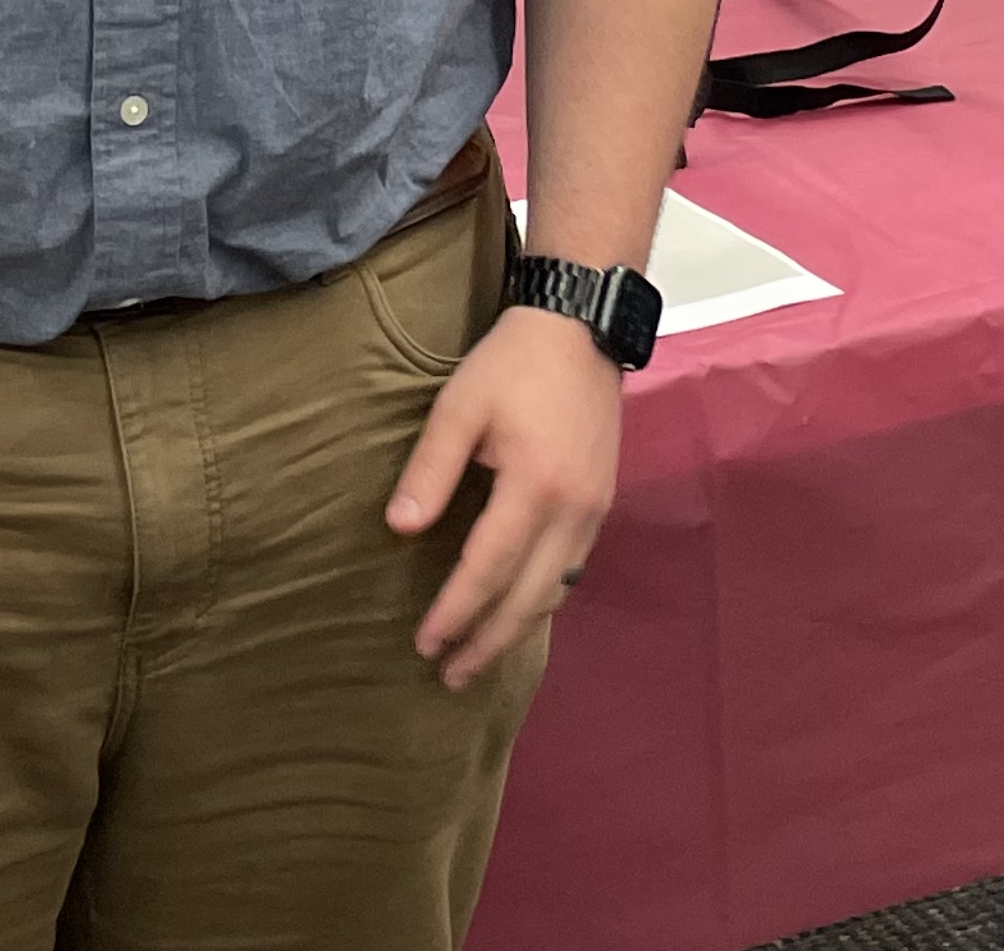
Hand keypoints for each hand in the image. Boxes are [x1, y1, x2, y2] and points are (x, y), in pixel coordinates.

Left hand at [388, 305, 620, 688]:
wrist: (582, 328)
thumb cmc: (513, 363)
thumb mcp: (459, 405)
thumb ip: (430, 468)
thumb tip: (401, 531)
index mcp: (534, 487)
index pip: (488, 569)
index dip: (455, 612)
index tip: (425, 644)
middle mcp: (572, 510)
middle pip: (529, 598)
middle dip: (488, 642)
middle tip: (450, 676)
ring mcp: (594, 509)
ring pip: (556, 591)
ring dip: (518, 630)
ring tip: (481, 657)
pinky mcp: (602, 502)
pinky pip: (572, 569)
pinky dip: (543, 600)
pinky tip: (521, 610)